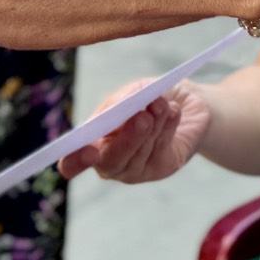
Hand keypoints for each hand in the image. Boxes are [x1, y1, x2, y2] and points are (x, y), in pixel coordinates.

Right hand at [60, 80, 210, 180]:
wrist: (187, 102)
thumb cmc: (149, 96)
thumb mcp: (133, 90)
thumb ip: (123, 100)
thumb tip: (120, 107)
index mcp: (92, 141)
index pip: (71, 162)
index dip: (75, 162)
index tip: (90, 152)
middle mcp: (110, 160)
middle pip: (110, 161)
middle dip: (127, 139)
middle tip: (142, 117)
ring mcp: (135, 169)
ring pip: (140, 152)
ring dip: (152, 125)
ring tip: (160, 103)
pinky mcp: (160, 168)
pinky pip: (161, 149)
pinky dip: (167, 126)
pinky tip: (172, 111)